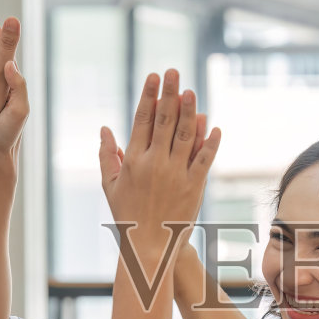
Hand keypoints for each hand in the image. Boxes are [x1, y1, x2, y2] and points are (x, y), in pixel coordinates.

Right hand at [98, 69, 220, 257]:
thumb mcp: (110, 185)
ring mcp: (176, 175)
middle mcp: (154, 164)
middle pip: (164, 121)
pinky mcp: (194, 187)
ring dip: (190, 111)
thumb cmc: (127, 215)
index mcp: (133, 161)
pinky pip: (204, 160)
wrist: (148, 246)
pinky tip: (214, 125)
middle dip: (169, 93)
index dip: (149, 96)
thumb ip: (107, 155)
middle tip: (174, 71)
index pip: (142, 120)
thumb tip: (104, 128)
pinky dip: (210, 143)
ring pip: (185, 136)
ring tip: (191, 90)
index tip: (154, 76)